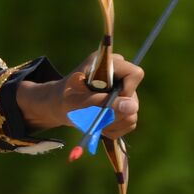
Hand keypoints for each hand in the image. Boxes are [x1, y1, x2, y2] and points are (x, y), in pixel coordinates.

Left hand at [16, 52, 142, 137]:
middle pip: (133, 98)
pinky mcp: (124, 105)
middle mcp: (119, 75)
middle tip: (92, 116)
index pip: (134, 74)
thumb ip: (102, 103)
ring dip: (110, 124)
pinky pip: (129, 122)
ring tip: (91, 121)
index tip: (106, 101)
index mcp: (107, 64)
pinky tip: (98, 125)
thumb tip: (132, 107)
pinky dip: (112, 129)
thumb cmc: (64, 99)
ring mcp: (124, 90)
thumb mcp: (77, 101)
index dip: (126, 91)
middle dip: (112, 113)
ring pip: (132, 113)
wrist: (59, 106)